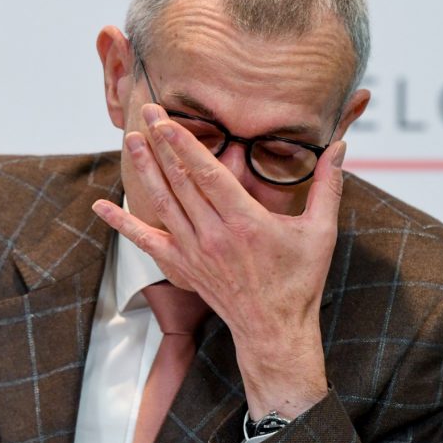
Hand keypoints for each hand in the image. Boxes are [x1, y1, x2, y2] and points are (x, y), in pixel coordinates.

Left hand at [91, 103, 346, 418]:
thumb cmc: (299, 281)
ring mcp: (194, 252)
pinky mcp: (183, 266)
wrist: (274, 330)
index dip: (184, 145)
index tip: (167, 120)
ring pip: (163, 203)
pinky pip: (147, 241)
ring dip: (145, 170)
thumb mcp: (320, 233)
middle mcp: (214, 236)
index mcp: (246, 223)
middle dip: (161, 144)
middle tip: (146, 112)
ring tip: (131, 140)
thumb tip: (341, 147)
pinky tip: (101, 206)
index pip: (207, 175)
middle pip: (180, 181)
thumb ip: (328, 186)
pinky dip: (122, 223)